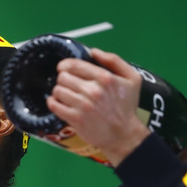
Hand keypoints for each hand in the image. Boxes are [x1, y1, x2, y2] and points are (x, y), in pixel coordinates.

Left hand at [47, 48, 149, 165]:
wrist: (124, 135)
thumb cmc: (127, 107)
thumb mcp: (132, 79)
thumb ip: (114, 60)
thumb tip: (94, 51)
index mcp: (105, 78)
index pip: (73, 64)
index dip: (64, 65)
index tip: (63, 68)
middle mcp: (93, 91)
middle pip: (63, 77)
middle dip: (63, 79)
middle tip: (68, 85)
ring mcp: (83, 106)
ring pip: (57, 90)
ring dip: (59, 92)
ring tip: (66, 95)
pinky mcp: (76, 119)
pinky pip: (54, 105)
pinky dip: (54, 103)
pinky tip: (60, 104)